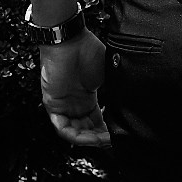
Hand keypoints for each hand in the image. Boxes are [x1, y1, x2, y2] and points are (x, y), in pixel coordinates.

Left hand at [39, 24, 109, 156]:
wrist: (70, 40)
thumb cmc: (86, 49)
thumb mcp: (106, 75)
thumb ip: (114, 90)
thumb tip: (129, 103)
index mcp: (86, 97)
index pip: (96, 121)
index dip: (107, 131)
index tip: (119, 135)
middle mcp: (74, 104)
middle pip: (86, 130)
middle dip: (100, 139)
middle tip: (113, 141)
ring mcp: (63, 105)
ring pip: (74, 133)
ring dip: (89, 140)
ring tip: (104, 141)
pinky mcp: (52, 105)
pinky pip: (62, 128)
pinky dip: (76, 136)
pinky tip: (89, 137)